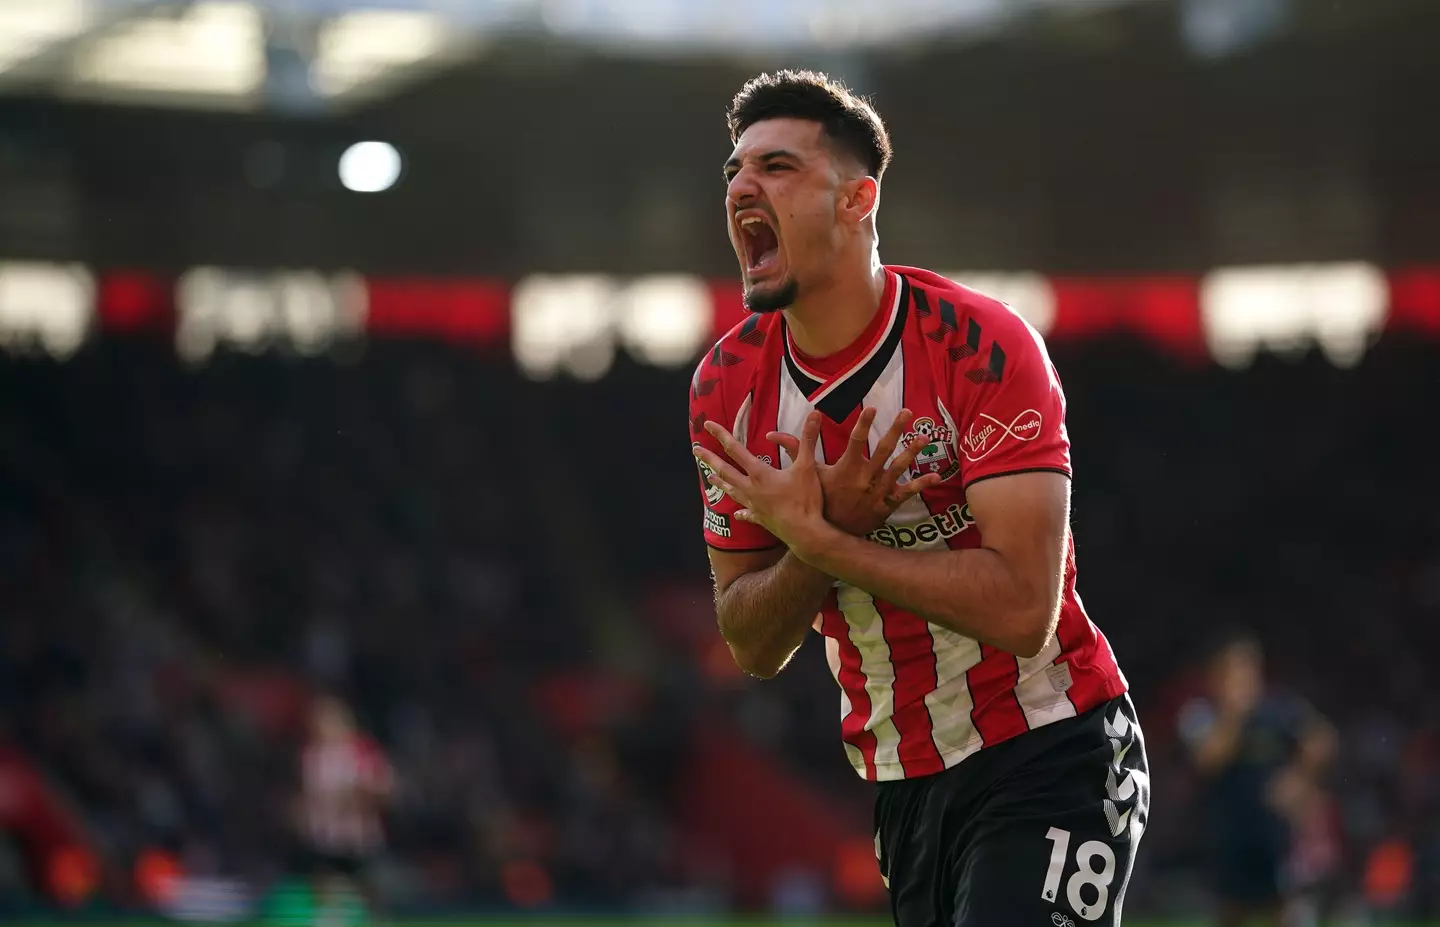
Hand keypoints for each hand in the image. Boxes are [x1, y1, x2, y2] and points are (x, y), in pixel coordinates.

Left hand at [695, 413, 826, 550]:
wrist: (805, 534)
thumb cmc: (806, 500)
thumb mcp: (808, 466)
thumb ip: (808, 439)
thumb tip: (815, 414)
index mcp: (759, 473)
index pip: (735, 449)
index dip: (721, 435)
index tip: (707, 425)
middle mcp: (751, 489)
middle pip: (725, 470)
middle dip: (709, 459)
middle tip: (695, 450)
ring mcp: (753, 505)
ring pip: (731, 491)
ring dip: (719, 482)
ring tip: (710, 477)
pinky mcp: (760, 519)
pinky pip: (746, 514)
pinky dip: (740, 512)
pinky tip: (737, 513)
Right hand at [770, 407, 941, 535]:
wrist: (830, 536)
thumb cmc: (818, 501)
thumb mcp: (806, 476)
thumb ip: (793, 451)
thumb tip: (771, 435)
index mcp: (846, 469)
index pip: (855, 441)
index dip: (864, 424)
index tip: (872, 408)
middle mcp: (864, 478)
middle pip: (882, 450)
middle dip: (895, 430)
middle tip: (907, 412)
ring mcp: (877, 491)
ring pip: (898, 468)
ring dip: (911, 452)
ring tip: (923, 436)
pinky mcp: (887, 503)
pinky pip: (906, 493)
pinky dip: (921, 484)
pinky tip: (936, 475)